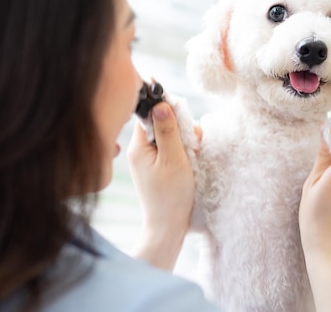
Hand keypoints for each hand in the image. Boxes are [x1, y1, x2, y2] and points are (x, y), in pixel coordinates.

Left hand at [127, 102, 198, 269]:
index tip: (182, 118)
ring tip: (192, 155)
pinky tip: (189, 162)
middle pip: (160, 123)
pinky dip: (181, 152)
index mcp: (138, 147)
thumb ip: (168, 130)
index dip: (166, 111)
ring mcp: (147, 160)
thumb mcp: (173, 158)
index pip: (148, 114)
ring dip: (183, 141)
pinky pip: (169, 150)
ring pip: (167, 136)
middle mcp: (139, 151)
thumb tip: (160, 103)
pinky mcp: (156, 168)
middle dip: (179, 128)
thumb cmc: (171, 195)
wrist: (168, 226)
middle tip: (192, 143)